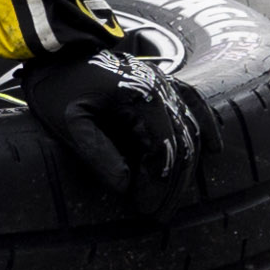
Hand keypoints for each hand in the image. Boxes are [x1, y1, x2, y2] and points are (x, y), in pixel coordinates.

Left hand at [13, 36, 203, 197]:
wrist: (55, 54)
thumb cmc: (58, 89)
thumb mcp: (70, 123)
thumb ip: (98, 153)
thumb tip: (127, 186)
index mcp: (140, 98)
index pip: (163, 150)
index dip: (158, 184)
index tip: (146, 210)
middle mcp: (160, 89)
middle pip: (182, 145)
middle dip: (173, 184)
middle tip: (159, 214)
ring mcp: (163, 84)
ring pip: (191, 130)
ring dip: (186, 167)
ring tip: (171, 198)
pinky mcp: (161, 84)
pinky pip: (193, 103)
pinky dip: (206, 126)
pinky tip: (215, 150)